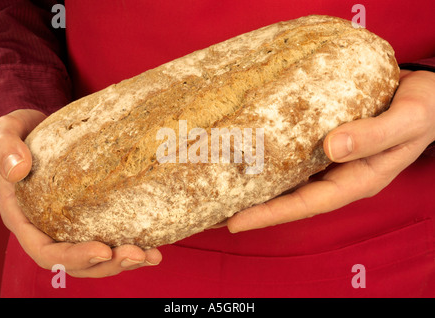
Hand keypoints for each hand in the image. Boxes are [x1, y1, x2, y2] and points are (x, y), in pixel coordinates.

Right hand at [0, 109, 161, 277]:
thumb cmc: (23, 133)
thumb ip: (5, 147)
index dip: (74, 257)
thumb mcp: (7, 131)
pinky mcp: (92, 218)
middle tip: (139, 254)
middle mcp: (49, 230)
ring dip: (125, 262)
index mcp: (26, 219)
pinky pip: (110, 238)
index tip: (103, 250)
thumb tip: (17, 170)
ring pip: (97, 258)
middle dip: (108, 264)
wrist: (45, 131)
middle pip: (78, 262)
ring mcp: (72, 227)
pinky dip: (133, 244)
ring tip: (152, 255)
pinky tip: (154, 244)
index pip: (47, 251)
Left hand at [227, 70, 434, 232]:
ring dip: (255, 187)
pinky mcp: (325, 142)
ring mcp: (330, 161)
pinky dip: (270, 161)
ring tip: (219, 190)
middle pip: (289, 198)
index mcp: (357, 180)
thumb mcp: (406, 121)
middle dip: (253, 208)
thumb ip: (374, 135)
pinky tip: (248, 157)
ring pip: (287, 180)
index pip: (307, 204)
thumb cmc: (423, 109)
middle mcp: (338, 175)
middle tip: (213, 214)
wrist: (428, 96)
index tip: (235, 222)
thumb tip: (331, 147)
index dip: (271, 215)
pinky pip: (293, 156)